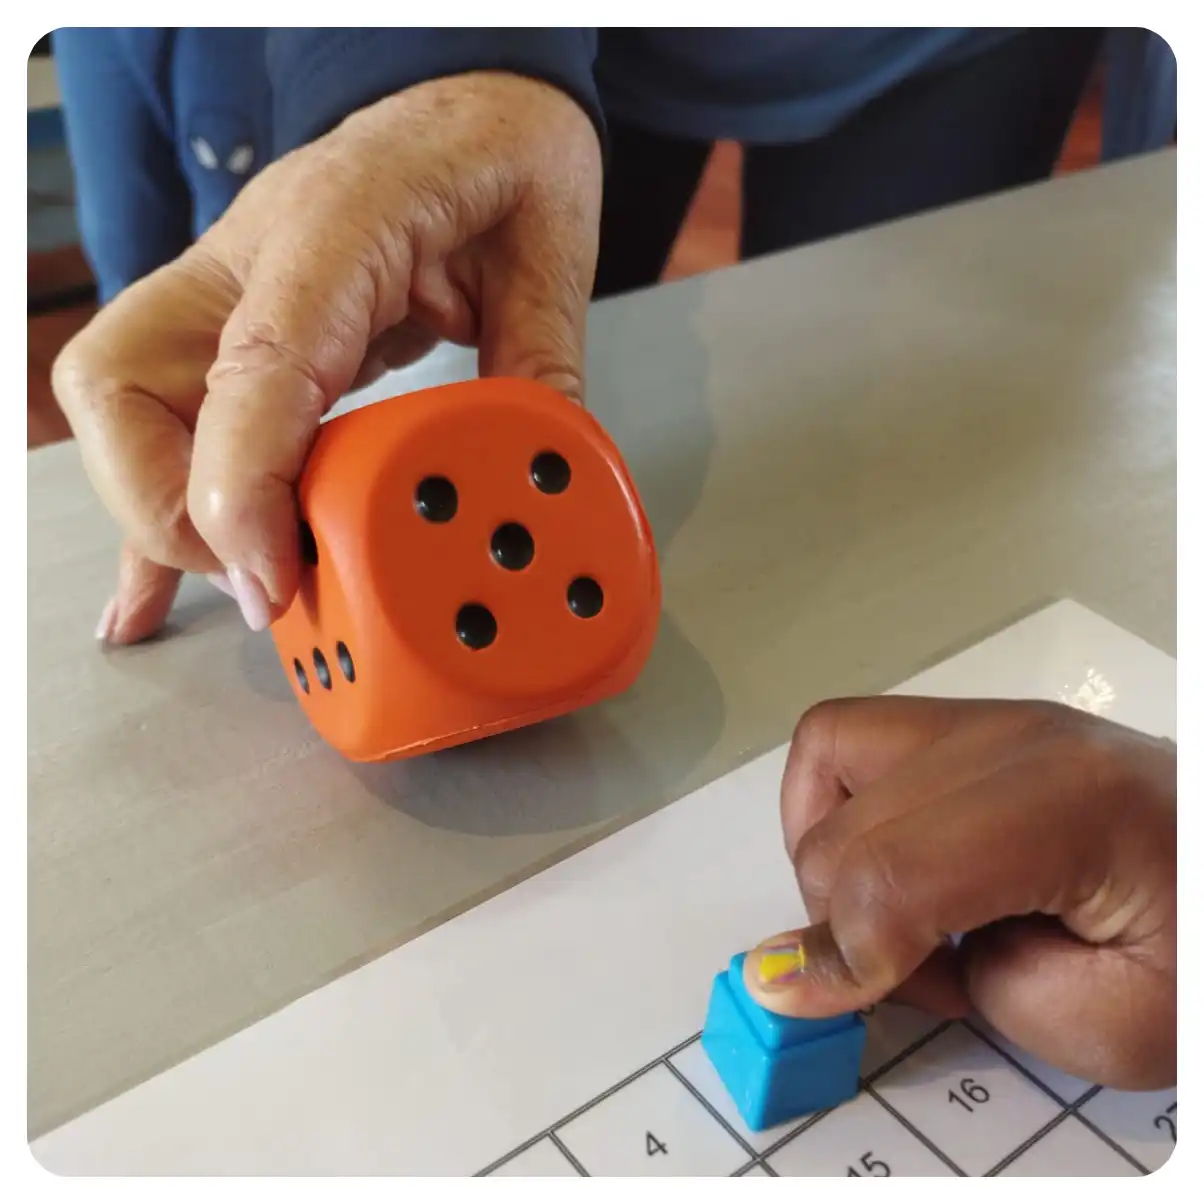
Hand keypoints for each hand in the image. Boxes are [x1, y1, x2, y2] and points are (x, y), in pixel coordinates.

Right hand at [52, 72, 602, 643]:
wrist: (474, 106)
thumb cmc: (501, 154)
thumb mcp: (549, 250)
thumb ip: (539, 364)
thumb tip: (538, 485)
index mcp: (333, 227)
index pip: (248, 363)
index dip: (241, 487)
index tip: (268, 579)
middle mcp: (252, 260)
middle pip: (122, 390)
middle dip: (171, 510)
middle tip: (263, 579)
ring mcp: (229, 295)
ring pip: (125, 416)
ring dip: (165, 519)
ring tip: (244, 590)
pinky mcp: (234, 333)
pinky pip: (165, 429)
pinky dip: (163, 516)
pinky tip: (148, 598)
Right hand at [744, 697, 1174, 1090]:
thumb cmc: (1198, 954)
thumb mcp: (1116, 1025)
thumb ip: (970, 992)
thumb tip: (821, 963)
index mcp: (1068, 805)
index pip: (899, 873)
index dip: (849, 956)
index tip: (825, 1005)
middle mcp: (1016, 738)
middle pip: (850, 830)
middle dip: (847, 925)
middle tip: (916, 979)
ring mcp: (989, 718)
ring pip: (825, 757)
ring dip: (828, 853)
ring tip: (899, 913)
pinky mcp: (970, 722)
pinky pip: (846, 736)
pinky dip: (830, 799)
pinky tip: (888, 857)